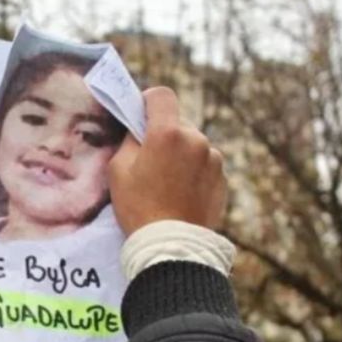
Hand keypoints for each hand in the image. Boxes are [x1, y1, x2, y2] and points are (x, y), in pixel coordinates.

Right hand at [108, 87, 227, 235]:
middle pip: (177, 122)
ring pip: (192, 144)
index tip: (140, 117)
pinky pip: (204, 164)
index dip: (148, 102)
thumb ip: (129, 141)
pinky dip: (193, 172)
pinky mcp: (222, 178)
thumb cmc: (138, 207)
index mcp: (168, 133)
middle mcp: (196, 139)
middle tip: (148, 161)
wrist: (171, 246)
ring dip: (180, 154)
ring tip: (166, 183)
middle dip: (163, 134)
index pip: (162, 95)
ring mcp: (213, 159)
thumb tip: (139, 130)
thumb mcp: (118, 170)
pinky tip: (180, 194)